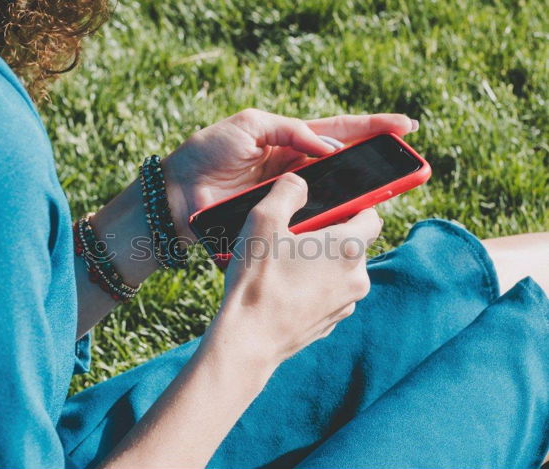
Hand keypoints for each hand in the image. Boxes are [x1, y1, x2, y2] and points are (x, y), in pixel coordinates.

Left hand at [163, 108, 416, 238]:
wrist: (177, 191)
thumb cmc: (208, 152)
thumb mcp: (250, 126)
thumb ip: (290, 130)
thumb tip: (329, 146)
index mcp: (290, 141)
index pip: (339, 132)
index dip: (371, 128)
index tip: (404, 127)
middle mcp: (296, 171)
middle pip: (346, 165)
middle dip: (377, 162)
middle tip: (409, 162)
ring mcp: (290, 199)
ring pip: (335, 196)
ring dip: (363, 195)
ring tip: (393, 190)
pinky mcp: (279, 223)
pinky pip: (312, 223)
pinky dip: (334, 222)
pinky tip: (355, 221)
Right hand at [204, 174, 381, 366]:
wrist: (248, 339)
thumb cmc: (257, 279)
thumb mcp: (264, 221)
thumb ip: (286, 191)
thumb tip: (299, 182)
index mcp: (348, 247)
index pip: (372, 216)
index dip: (355, 207)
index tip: (332, 206)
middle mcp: (357, 277)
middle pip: (353, 244)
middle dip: (330, 234)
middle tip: (296, 234)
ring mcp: (346, 303)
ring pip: (341, 270)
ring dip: (321, 261)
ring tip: (285, 262)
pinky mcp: (331, 322)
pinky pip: (329, 293)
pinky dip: (314, 286)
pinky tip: (284, 287)